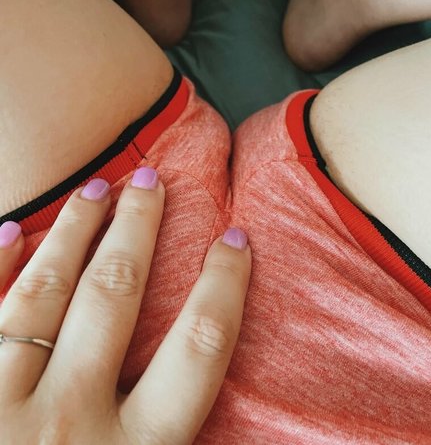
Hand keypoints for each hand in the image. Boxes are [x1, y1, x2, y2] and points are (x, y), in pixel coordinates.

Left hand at [0, 167, 250, 443]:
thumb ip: (168, 438)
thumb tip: (211, 395)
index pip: (199, 348)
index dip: (224, 285)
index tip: (235, 241)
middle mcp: (69, 422)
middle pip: (115, 296)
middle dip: (136, 229)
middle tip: (149, 183)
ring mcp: (3, 407)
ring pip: (43, 294)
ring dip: (72, 232)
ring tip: (93, 189)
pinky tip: (10, 232)